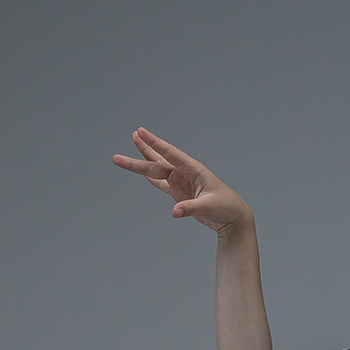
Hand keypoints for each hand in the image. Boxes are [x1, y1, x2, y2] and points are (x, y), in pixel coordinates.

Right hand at [111, 127, 252, 234]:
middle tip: (117, 156)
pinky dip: (150, 178)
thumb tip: (174, 213)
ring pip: (156, 170)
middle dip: (138, 159)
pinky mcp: (179, 193)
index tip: (140, 132)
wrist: (232, 217)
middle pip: (157, 163)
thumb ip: (190, 208)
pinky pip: (161, 184)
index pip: (169, 153)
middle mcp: (184, 172)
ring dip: (141, 163)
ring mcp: (180, 182)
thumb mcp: (208, 207)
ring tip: (125, 154)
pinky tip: (141, 172)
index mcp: (192, 169)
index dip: (154, 143)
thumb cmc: (225, 207)